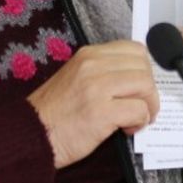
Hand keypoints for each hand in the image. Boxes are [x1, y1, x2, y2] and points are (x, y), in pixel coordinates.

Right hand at [26, 40, 159, 168]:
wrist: (32, 133)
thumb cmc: (55, 111)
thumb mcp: (77, 76)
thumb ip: (103, 71)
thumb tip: (137, 77)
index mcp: (89, 54)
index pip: (135, 49)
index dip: (144, 69)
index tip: (140, 87)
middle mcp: (93, 66)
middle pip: (144, 67)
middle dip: (149, 90)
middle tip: (141, 106)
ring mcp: (97, 88)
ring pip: (145, 86)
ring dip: (148, 106)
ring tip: (136, 119)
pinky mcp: (101, 112)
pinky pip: (139, 110)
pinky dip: (140, 121)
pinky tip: (126, 129)